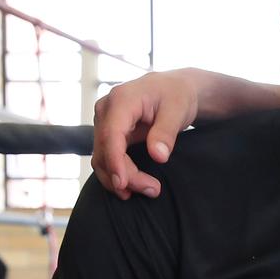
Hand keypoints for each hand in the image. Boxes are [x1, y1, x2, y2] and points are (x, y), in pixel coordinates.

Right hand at [91, 70, 200, 199]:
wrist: (174, 88)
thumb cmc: (177, 95)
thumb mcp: (178, 110)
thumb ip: (166, 132)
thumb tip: (158, 156)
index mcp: (121, 100)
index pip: (111, 135)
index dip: (115, 161)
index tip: (123, 183)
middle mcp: (106, 110)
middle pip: (105, 150)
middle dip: (124, 175)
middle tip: (153, 190)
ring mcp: (105, 122)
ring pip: (102, 157)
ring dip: (119, 178)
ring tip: (148, 190)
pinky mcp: (109, 133)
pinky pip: (107, 156)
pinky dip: (117, 172)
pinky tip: (131, 187)